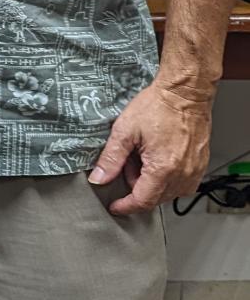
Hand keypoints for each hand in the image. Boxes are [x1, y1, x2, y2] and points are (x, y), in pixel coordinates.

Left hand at [88, 79, 211, 215]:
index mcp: (163, 168)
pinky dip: (166, 177)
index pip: (143, 201)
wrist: (185, 93)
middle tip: (128, 162)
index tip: (116, 207)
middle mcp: (183, 174)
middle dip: (136, 187)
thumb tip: (99, 178)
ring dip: (151, 182)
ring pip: (168, 192)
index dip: (126, 206)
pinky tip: (159, 158)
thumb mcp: (125, 131)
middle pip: (155, 198)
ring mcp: (195, 170)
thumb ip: (111, 159)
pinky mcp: (200, 165)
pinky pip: (181, 183)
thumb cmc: (158, 106)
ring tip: (144, 156)